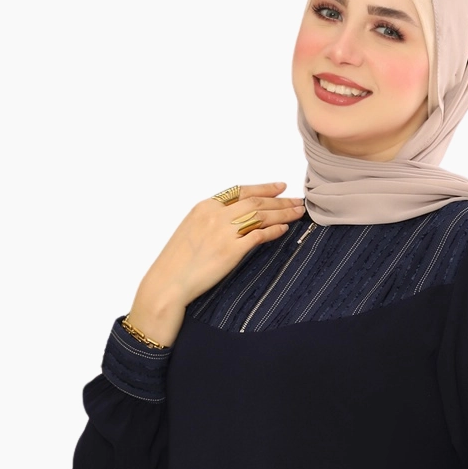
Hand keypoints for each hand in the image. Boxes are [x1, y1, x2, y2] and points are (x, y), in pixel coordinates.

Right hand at [128, 182, 306, 346]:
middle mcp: (215, 215)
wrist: (168, 282)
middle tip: (299, 202)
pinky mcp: (231, 250)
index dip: (264, 188)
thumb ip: (213, 220)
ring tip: (298, 213)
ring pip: (260, 216)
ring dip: (283, 213)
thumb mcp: (192, 230)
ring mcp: (224, 232)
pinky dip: (274, 231)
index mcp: (205, 206)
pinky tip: (285, 230)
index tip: (281, 187)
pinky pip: (258, 236)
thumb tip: (235, 220)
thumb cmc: (178, 261)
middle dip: (280, 201)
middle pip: (256, 202)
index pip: (241, 191)